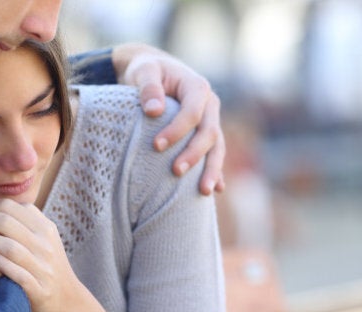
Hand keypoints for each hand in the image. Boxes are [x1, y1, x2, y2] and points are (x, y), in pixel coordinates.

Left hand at [0, 199, 105, 311]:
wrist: (67, 299)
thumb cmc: (45, 265)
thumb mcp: (41, 239)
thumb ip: (22, 222)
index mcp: (45, 228)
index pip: (12, 207)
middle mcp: (46, 244)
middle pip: (8, 223)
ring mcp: (44, 266)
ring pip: (11, 246)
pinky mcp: (40, 288)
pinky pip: (17, 273)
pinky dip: (0, 263)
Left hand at [112, 42, 225, 194]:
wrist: (153, 69)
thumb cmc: (146, 70)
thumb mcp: (144, 71)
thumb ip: (148, 87)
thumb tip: (154, 111)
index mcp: (197, 87)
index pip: (192, 112)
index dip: (177, 130)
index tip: (156, 146)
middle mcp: (209, 104)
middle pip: (209, 133)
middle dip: (195, 154)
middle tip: (175, 171)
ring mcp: (210, 120)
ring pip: (217, 147)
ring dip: (212, 169)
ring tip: (205, 192)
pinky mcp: (205, 132)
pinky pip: (214, 153)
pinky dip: (216, 170)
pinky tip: (216, 189)